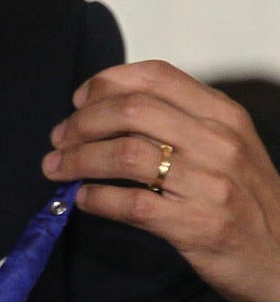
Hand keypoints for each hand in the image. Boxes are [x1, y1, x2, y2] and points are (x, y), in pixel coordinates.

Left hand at [42, 60, 279, 301]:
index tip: (77, 101)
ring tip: (56, 168)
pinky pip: (132, 204)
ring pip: (125, 154)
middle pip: (131, 111)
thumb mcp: (226, 148)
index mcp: (223, 115)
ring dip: (79, 159)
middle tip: (58, 140)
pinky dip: (97, 198)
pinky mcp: (197, 225)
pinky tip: (82, 199)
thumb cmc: (244, 201)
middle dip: (82, 123)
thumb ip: (179, 124)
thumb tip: (107, 111)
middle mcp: (219, 142)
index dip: (106, 83)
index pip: (156, 76)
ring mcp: (210, 184)